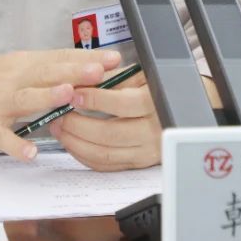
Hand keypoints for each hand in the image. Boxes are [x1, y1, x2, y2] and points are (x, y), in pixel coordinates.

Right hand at [0, 49, 121, 160]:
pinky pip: (1, 137)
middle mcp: (10, 80)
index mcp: (20, 64)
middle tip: (100, 71)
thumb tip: (82, 69)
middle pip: (45, 74)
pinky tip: (31, 151)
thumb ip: (43, 72)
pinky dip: (15, 144)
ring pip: (25, 99)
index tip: (113, 59)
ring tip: (69, 95)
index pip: (57, 58)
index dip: (84, 58)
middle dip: (73, 71)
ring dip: (47, 96)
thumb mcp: (11, 69)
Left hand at [48, 70, 162, 171]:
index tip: (73, 93)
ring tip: (59, 128)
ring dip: (75, 143)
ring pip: (104, 153)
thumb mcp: (141, 75)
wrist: (180, 113)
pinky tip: (72, 143)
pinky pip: (107, 165)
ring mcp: (145, 151)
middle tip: (59, 114)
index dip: (94, 99)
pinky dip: (84, 156)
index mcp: (155, 104)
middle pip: (108, 133)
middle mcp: (152, 131)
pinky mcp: (137, 163)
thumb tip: (81, 80)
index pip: (121, 104)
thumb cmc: (157, 90)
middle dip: (77, 125)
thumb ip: (113, 77)